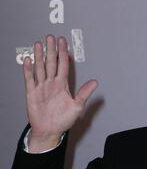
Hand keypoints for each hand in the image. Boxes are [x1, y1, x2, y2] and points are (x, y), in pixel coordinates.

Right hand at [23, 35, 97, 152]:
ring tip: (39, 44)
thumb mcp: (77, 106)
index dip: (63, 54)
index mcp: (62, 85)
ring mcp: (41, 87)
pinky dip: (28, 70)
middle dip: (51, 50)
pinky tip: (29, 60)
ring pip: (40, 68)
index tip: (64, 42)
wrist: (50, 131)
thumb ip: (84, 93)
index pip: (63, 66)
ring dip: (39, 56)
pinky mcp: (32, 93)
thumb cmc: (63, 120)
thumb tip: (95, 82)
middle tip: (51, 37)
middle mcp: (51, 84)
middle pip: (51, 63)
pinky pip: (29, 79)